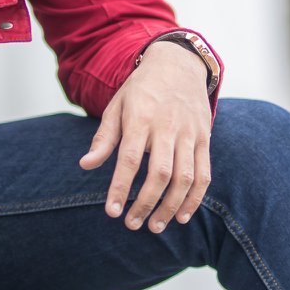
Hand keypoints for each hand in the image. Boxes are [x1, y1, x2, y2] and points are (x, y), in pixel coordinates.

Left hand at [78, 41, 212, 231]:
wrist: (178, 63)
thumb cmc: (142, 89)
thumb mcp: (117, 105)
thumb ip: (104, 137)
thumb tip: (86, 165)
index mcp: (140, 117)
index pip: (130, 158)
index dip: (121, 187)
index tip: (112, 212)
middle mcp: (167, 126)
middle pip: (160, 172)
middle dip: (146, 203)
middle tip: (132, 225)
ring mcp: (189, 133)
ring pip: (185, 177)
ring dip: (170, 206)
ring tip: (155, 226)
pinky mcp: (204, 138)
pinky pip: (204, 174)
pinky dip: (195, 198)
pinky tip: (181, 215)